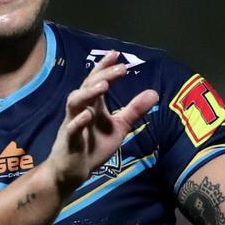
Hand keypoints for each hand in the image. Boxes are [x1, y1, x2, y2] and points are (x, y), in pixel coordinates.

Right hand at [49, 50, 157, 193]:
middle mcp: (81, 110)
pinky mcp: (69, 141)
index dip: (104, 67)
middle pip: (87, 86)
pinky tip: (88, 115)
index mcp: (92, 105)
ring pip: (75, 102)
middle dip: (103, 75)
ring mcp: (73, 124)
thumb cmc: (93, 146)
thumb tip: (155, 93)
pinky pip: (71, 128)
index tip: (116, 53)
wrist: (73, 171)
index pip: (96, 80)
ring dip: (88, 93)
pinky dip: (79, 121)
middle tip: (121, 68)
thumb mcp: (119, 127)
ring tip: (103, 85)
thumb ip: (134, 110)